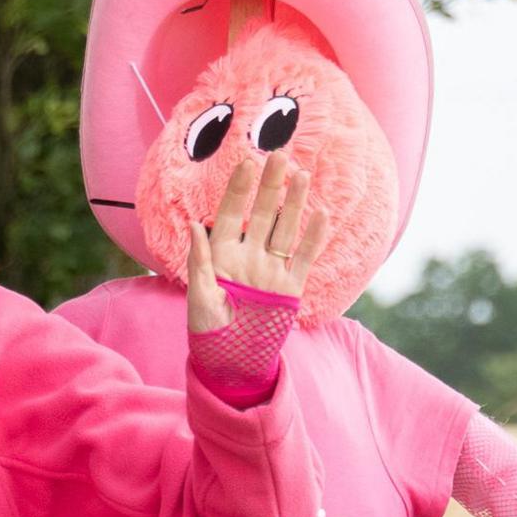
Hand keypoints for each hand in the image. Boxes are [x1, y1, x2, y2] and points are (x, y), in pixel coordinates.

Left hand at [180, 147, 332, 332]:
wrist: (232, 362)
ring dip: (294, 203)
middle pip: (263, 214)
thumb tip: (195, 226)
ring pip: (286, 229)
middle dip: (271, 185)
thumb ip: (199, 262)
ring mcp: (271, 269)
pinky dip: (313, 238)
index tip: (246, 162)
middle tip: (280, 155)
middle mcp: (249, 256)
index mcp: (223, 254)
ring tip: (302, 175)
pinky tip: (320, 214)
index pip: (231, 213)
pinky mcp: (290, 287)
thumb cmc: (208, 331)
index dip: (238, 189)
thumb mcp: (199, 298)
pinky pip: (304, 258)